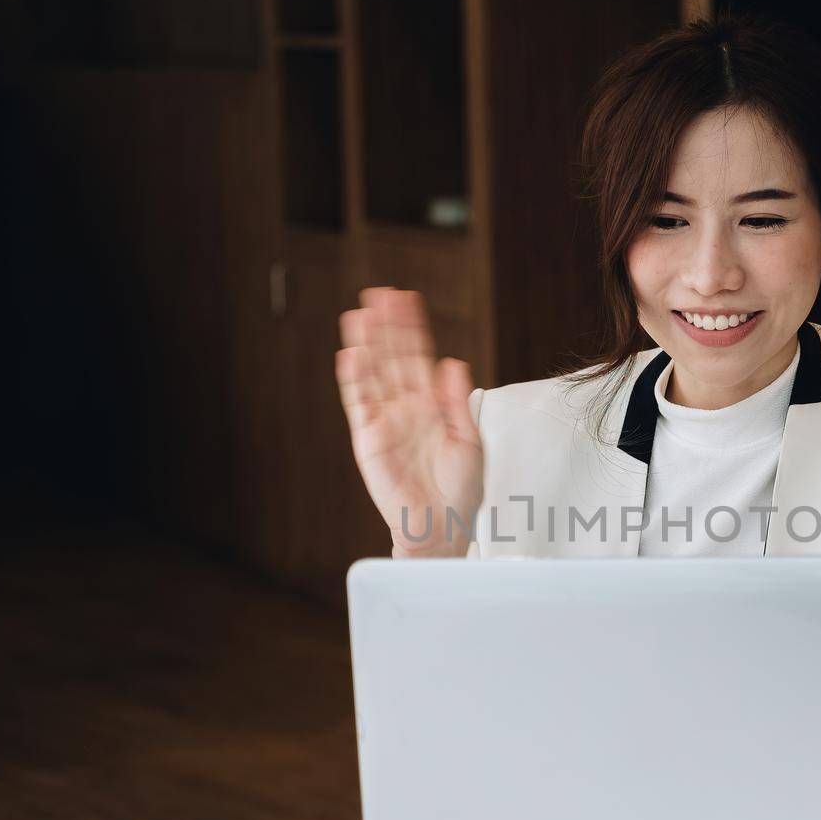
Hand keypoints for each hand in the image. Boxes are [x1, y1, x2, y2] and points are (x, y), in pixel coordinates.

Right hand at [336, 287, 483, 556]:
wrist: (442, 525)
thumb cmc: (461, 489)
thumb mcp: (469, 440)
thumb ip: (456, 401)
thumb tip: (451, 363)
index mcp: (433, 403)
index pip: (419, 356)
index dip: (412, 328)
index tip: (406, 299)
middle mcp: (407, 407)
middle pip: (393, 358)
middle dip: (386, 327)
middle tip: (378, 294)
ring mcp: (386, 420)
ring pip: (373, 374)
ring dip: (367, 345)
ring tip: (359, 315)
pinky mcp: (369, 439)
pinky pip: (360, 404)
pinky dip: (355, 380)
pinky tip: (351, 355)